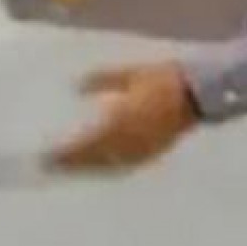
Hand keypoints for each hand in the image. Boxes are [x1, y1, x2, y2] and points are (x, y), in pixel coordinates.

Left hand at [43, 61, 198, 173]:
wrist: (201, 94)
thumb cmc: (165, 80)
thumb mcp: (132, 74)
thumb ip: (103, 81)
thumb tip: (76, 86)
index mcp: (121, 122)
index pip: (86, 145)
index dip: (66, 154)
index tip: (45, 159)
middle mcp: (129, 143)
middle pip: (95, 161)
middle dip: (73, 166)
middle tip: (51, 168)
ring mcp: (142, 151)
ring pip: (109, 167)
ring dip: (89, 170)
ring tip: (70, 170)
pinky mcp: (152, 153)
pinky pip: (124, 166)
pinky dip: (107, 169)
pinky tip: (100, 168)